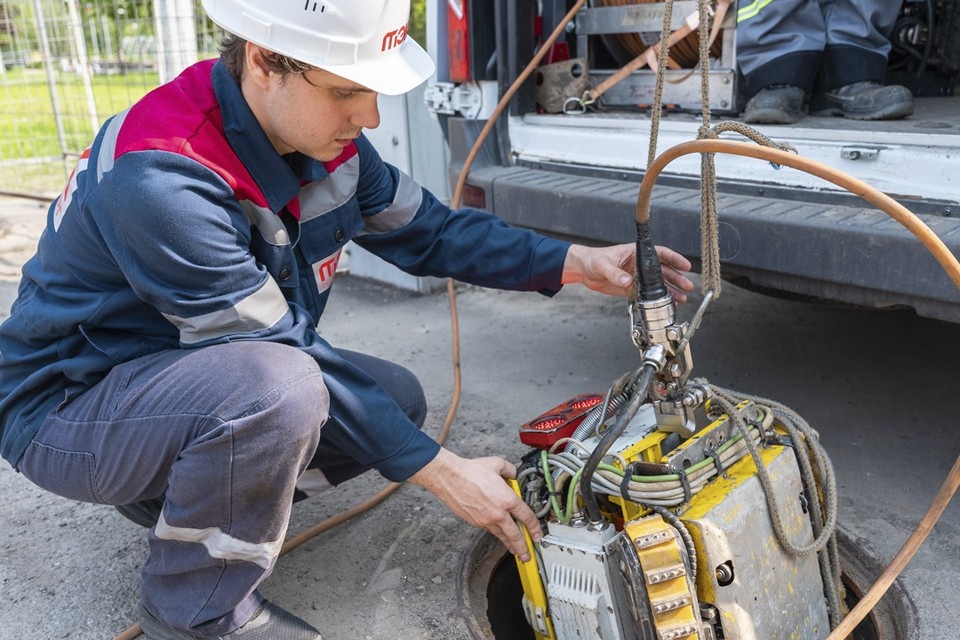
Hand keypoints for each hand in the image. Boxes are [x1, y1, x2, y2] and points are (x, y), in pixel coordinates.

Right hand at [408, 448, 542, 560]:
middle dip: (523, 547)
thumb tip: (514, 474)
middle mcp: (498, 513)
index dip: (535, 527)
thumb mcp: (497, 464)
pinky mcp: (475, 522)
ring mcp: (486, 520)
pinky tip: (499, 535)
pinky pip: (490, 530)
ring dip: (510, 545)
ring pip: (502, 536)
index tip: (538, 533)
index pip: (527, 517)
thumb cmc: (471, 472)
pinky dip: (497, 534)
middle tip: (528, 555)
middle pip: (515, 535)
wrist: (450, 478)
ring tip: (515, 551)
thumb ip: (510, 471)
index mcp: (507, 500)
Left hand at [561, 243, 694, 301]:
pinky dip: (657, 299)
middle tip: (687, 285)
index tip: (685, 265)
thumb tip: (627, 280)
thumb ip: (615, 273)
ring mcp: (636, 277)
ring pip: (658, 283)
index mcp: (635, 253)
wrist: (583, 270)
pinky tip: (666, 304)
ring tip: (682, 298)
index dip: (674, 259)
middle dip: (676, 278)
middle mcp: (639, 265)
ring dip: (670, 290)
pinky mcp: (631, 288)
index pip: (660, 253)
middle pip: (663, 270)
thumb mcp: (603, 265)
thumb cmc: (593, 259)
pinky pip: (647, 294)